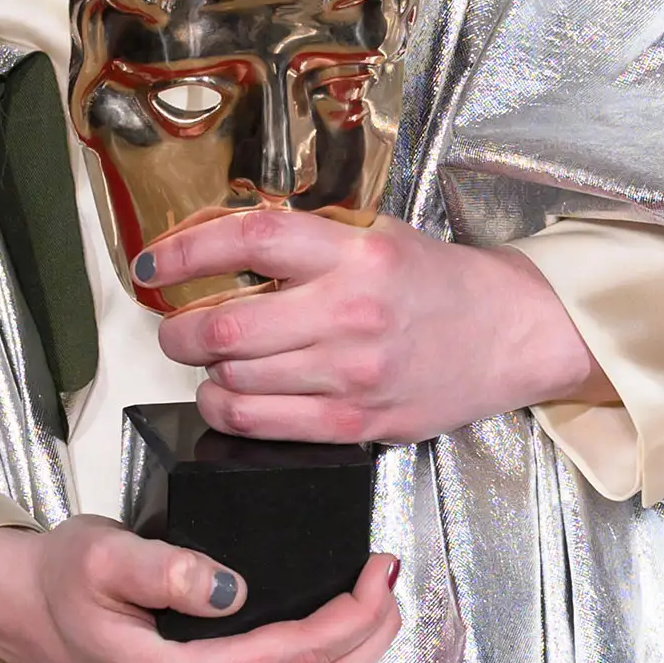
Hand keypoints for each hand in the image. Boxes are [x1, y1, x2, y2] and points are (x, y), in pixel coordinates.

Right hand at [0, 516, 403, 662]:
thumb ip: (166, 571)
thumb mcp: (103, 555)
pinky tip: (341, 632)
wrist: (27, 615)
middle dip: (369, 635)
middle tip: (393, 581)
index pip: (294, 652)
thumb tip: (230, 587)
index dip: (351, 614)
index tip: (379, 569)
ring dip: (355, 655)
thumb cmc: (63, 580)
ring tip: (381, 603)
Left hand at [136, 209, 601, 440]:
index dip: (185, 252)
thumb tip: (214, 249)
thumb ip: (304, 243)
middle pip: (223, 327)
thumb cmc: (438, 284)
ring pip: (233, 382)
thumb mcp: (375, 237)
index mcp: (355, 254)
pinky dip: (226, 409)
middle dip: (177, 330)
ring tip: (212, 361)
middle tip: (172, 325)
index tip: (152, 265)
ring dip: (204, 373)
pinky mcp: (355, 423)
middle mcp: (350, 314)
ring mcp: (351, 376)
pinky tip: (229, 395)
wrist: (510, 334)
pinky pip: (260, 425)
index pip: (246, 243)